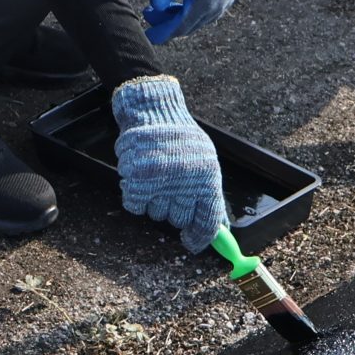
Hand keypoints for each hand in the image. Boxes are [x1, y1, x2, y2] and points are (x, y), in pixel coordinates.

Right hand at [110, 76, 228, 252]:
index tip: (192, 244)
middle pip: (179, 220)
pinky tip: (139, 178)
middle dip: (175, 210)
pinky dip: (135, 196)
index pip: (208, 222)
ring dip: (155, 200)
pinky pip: (135, 205)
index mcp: (207, 178)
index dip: (200, 238)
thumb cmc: (180, 136)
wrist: (153, 110)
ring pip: (156, 213)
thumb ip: (211, 195)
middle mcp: (185, 182)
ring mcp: (160, 182)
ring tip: (157, 175)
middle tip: (171, 189)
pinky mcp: (136, 180)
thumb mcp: (206, 161)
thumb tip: (219, 229)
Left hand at [143, 0, 251, 44]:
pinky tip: (178, 5)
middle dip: (166, 24)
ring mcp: (223, 3)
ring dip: (177, 17)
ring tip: (159, 10)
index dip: (163, 33)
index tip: (148, 36)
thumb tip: (155, 5)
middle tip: (148, 16)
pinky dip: (189, 12)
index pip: (181, 27)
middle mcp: (217, 8)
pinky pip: (205, 13)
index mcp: (206, 2)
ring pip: (197, 20)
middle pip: (188, 26)